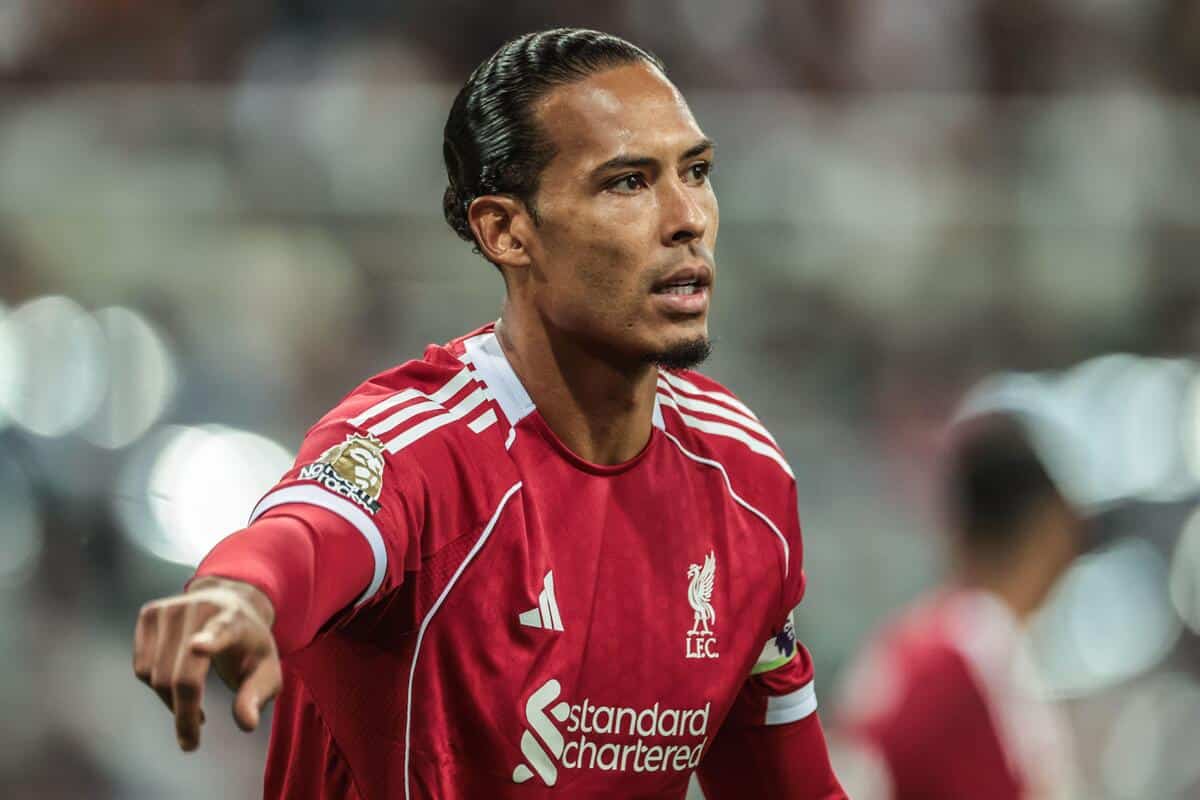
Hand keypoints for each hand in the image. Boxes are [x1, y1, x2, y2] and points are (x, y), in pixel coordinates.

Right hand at [133, 577, 280, 751]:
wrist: (231, 603)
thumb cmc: (249, 645)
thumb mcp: (266, 670)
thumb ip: (257, 695)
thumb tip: (247, 724)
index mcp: (235, 620)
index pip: (222, 631)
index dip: (210, 641)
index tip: (198, 647)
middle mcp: (202, 608)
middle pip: (181, 675)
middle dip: (184, 714)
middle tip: (191, 742)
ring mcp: (172, 608)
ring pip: (155, 674)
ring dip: (170, 702)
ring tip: (193, 706)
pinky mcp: (149, 613)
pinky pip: (141, 667)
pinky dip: (155, 687)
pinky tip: (176, 685)